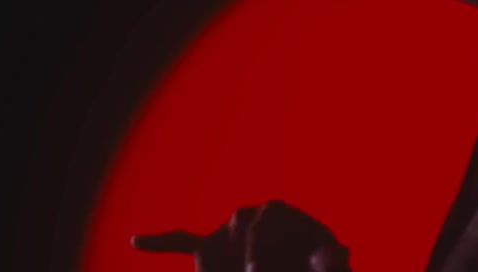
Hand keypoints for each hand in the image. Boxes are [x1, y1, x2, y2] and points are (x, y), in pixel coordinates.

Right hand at [131, 200, 349, 271]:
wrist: (304, 270)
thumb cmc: (321, 269)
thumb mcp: (330, 265)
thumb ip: (332, 259)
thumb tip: (341, 253)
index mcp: (281, 212)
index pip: (263, 215)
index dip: (259, 245)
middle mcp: (253, 215)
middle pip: (238, 221)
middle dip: (243, 252)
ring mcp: (231, 233)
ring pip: (214, 243)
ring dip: (223, 264)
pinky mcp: (214, 252)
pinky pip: (184, 241)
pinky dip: (160, 242)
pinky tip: (136, 241)